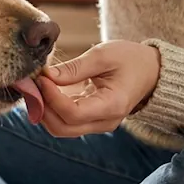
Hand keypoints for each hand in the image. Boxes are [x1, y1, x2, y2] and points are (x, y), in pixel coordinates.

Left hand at [36, 41, 160, 136]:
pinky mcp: (91, 121)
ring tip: (36, 85)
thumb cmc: (130, 60)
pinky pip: (65, 122)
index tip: (41, 77)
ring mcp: (98, 125)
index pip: (73, 113)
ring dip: (44, 110)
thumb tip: (46, 76)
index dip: (51, 97)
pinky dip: (51, 109)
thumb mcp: (103, 55)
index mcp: (113, 105)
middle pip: (62, 127)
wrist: (150, 72)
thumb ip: (74, 68)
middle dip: (43, 107)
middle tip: (32, 83)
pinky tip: (44, 91)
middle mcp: (106, 122)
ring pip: (60, 128)